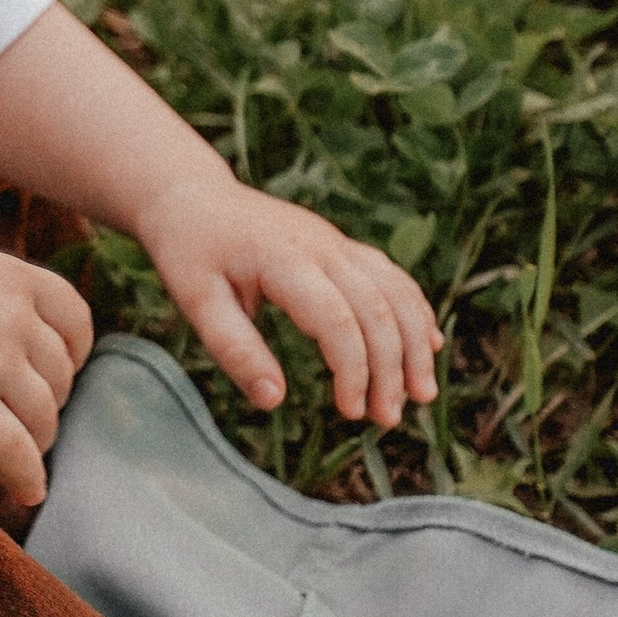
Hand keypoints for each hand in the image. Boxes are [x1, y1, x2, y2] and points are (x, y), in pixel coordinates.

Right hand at [0, 247, 94, 508]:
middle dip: (46, 403)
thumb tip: (39, 351)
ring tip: (18, 457)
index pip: (76, 318)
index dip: (73, 354)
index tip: (57, 376)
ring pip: (43, 417)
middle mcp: (11, 312)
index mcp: (9, 274)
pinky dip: (28, 477)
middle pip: (59, 376)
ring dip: (37, 443)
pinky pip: (18, 452)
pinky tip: (28, 491)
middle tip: (22, 421)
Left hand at [135, 175, 438, 428]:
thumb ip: (235, 350)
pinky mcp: (342, 246)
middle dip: (391, 369)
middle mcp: (322, 247)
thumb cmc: (189, 252)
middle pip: (378, 310)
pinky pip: (391, 277)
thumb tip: (274, 401)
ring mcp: (337, 243)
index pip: (337, 321)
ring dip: (415, 344)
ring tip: (422, 395)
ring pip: (397, 292)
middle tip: (388, 420)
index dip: (353, 370)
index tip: (350, 412)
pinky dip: (415, 311)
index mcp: (285, 260)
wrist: (192, 196)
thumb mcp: (196, 303)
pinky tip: (428, 345)